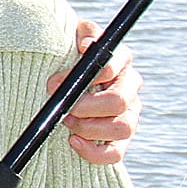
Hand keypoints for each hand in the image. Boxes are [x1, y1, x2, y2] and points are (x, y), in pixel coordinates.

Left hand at [55, 18, 141, 163]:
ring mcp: (128, 115)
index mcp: (121, 61)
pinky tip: (73, 142)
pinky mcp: (120, 139)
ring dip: (90, 128)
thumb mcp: (73, 39)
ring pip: (123, 127)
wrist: (62, 85)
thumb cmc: (68, 59)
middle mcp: (129, 88)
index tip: (57, 83)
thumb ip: (85, 34)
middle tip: (65, 107)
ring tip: (67, 122)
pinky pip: (116, 153)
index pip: (114, 67)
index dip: (87, 76)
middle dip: (87, 106)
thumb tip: (86, 44)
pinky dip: (93, 152)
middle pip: (119, 101)